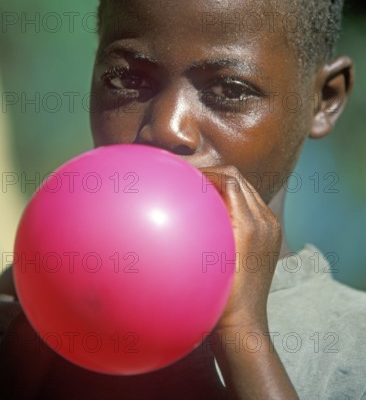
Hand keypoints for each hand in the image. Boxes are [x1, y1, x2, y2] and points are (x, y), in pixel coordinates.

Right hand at [199, 165, 281, 331]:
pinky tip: (217, 212)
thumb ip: (201, 223)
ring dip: (226, 187)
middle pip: (240, 180)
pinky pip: (253, 205)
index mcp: (249, 225)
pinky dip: (235, 200)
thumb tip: (185, 194)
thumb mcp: (203, 257)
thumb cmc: (216, 296)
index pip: (230, 180)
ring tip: (204, 194)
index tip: (187, 179)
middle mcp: (265, 222)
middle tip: (193, 183)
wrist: (243, 322)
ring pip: (247, 190)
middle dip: (216, 177)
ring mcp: (271, 228)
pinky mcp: (272, 235)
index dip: (208, 174)